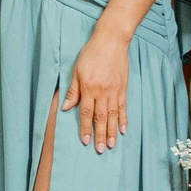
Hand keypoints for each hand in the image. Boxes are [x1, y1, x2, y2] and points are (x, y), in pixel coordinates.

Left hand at [64, 29, 129, 152]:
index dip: (85, 128)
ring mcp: (114, 91)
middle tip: (100, 150)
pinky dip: (123, 119)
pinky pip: (123, 107)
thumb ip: (73, 90)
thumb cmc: (91, 53)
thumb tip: (66, 107)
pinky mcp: (123, 88)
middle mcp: (102, 92)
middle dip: (100, 135)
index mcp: (89, 88)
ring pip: (113, 115)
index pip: (86, 112)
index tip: (86, 141)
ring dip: (112, 131)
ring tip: (112, 145)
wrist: (111, 41)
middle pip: (101, 117)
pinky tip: (123, 130)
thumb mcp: (77, 70)